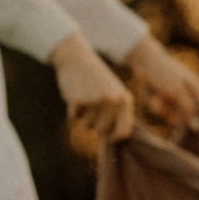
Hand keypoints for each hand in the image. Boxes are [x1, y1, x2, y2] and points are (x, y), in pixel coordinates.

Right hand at [50, 33, 134, 154]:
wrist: (77, 59)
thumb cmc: (96, 81)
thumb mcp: (113, 94)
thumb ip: (117, 115)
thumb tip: (113, 140)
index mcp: (125, 101)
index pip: (124, 132)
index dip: (113, 138)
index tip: (106, 136)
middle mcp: (114, 102)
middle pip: (101, 132)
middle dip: (94, 126)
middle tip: (91, 110)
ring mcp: (96, 101)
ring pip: (86, 127)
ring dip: (82, 118)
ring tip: (85, 101)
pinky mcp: (78, 100)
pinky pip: (73, 118)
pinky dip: (72, 111)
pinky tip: (75, 96)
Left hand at [125, 36, 198, 130]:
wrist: (144, 60)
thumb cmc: (163, 74)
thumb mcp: (177, 92)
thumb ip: (188, 109)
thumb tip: (198, 126)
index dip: (189, 120)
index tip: (177, 122)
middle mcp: (192, 94)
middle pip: (183, 115)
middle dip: (169, 110)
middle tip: (159, 99)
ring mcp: (178, 95)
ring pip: (170, 113)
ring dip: (160, 107)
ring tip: (154, 95)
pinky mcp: (166, 96)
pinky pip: (162, 108)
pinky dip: (155, 103)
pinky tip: (151, 94)